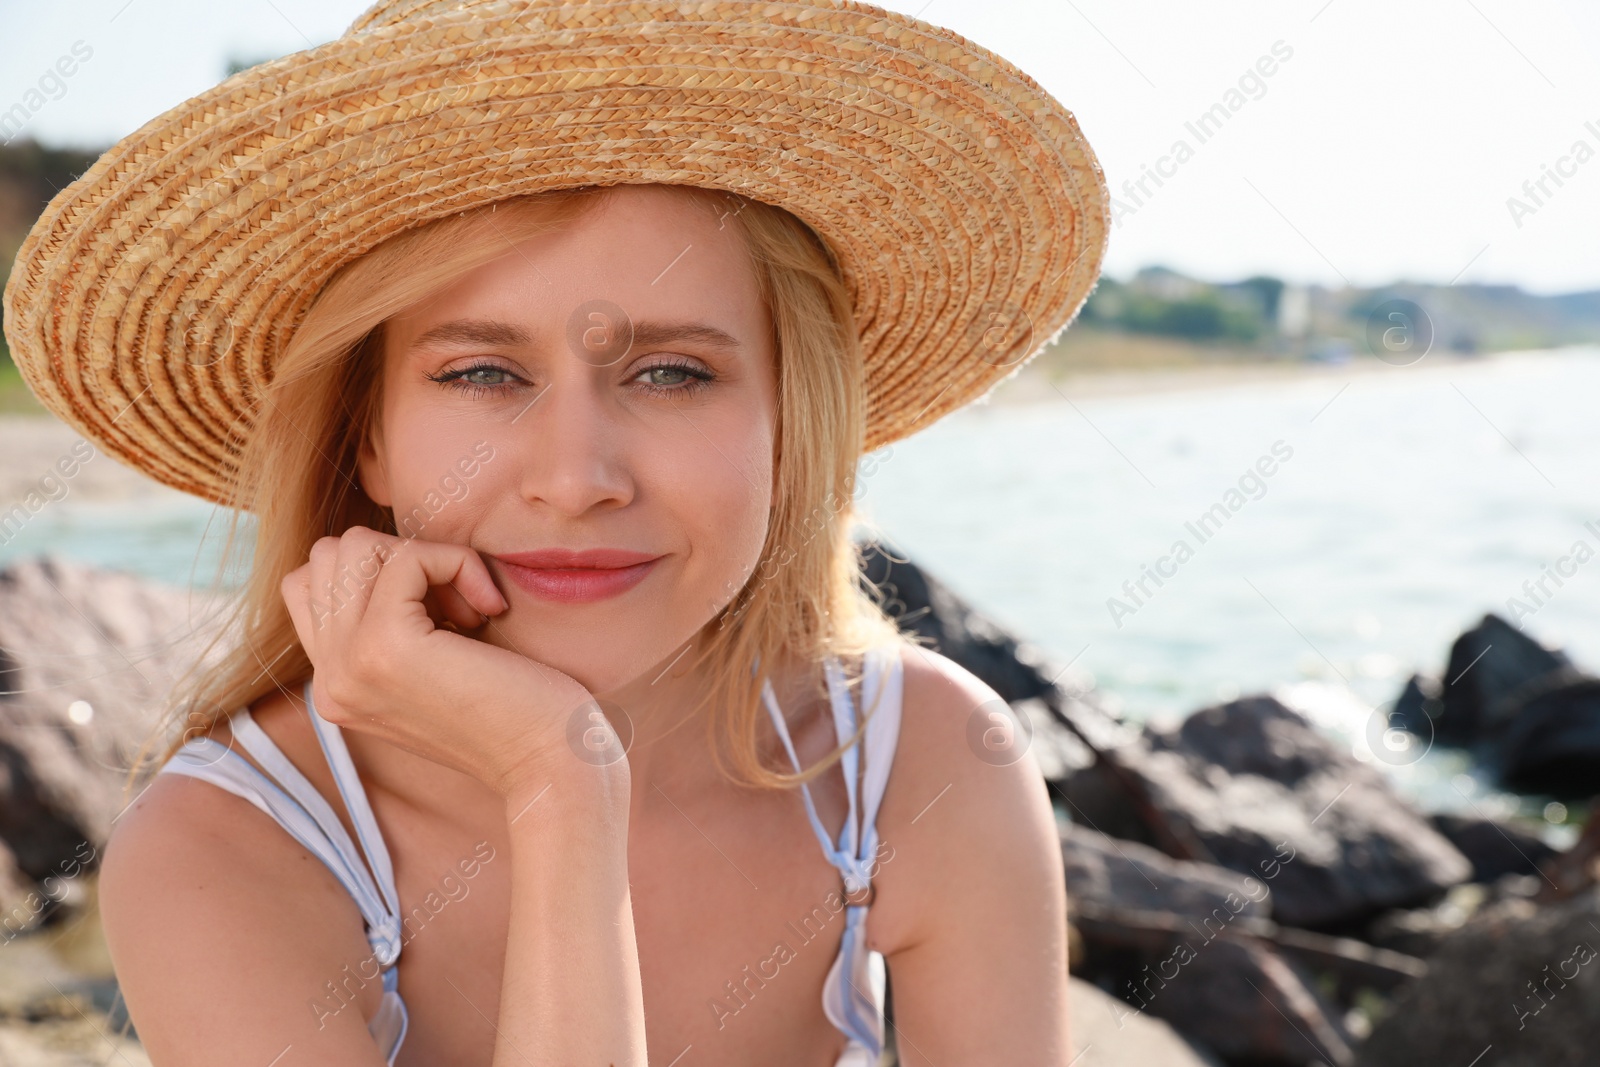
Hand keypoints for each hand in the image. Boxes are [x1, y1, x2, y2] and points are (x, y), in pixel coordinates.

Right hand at [280, 527, 614, 801]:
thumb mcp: (432, 668)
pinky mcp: (386, 645)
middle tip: (459, 608)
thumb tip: (383, 554)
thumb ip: (387, 627)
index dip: (381, 574)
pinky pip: (408, 557)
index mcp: (335, 685)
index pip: (311, 584)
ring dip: (425, 559)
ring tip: (469, 610)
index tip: (443, 612)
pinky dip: (458, 563)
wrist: (549, 764)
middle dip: (401, 559)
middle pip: (330, 556)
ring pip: (354, 547)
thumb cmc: (515, 711)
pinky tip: (490, 610)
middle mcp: (329, 679)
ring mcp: (350, 664)